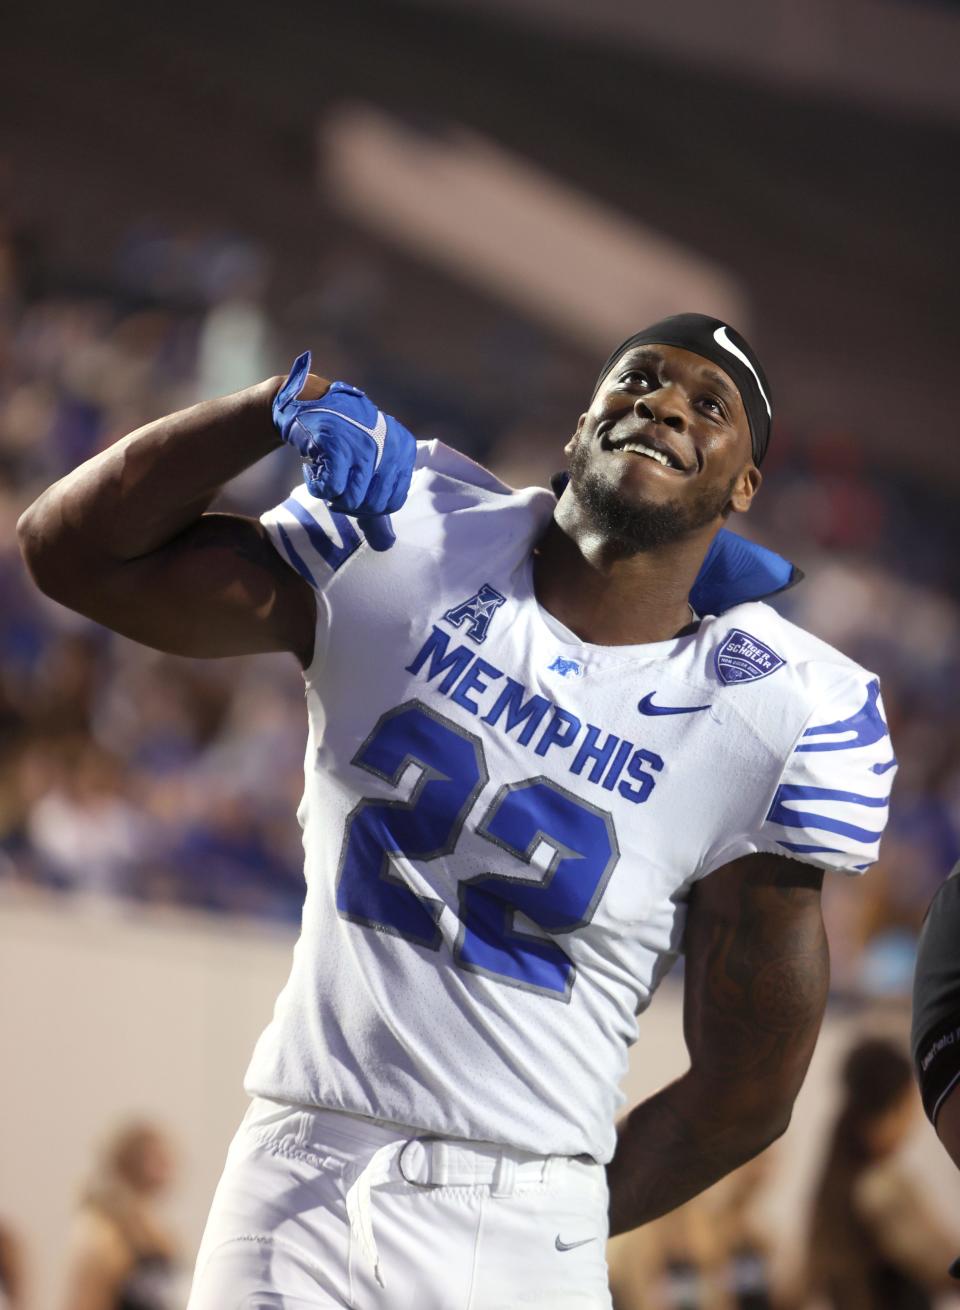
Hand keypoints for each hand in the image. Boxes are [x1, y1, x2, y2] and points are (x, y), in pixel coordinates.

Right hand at [272, 351, 416, 550]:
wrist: (311, 403)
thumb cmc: (344, 441)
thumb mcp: (368, 471)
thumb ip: (377, 510)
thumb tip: (386, 546)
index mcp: (404, 452)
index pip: (392, 503)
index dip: (369, 508)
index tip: (352, 492)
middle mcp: (390, 447)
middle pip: (372, 505)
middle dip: (349, 505)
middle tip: (336, 486)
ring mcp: (364, 445)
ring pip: (352, 500)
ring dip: (332, 496)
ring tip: (325, 476)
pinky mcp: (337, 445)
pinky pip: (331, 489)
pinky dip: (317, 486)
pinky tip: (313, 470)